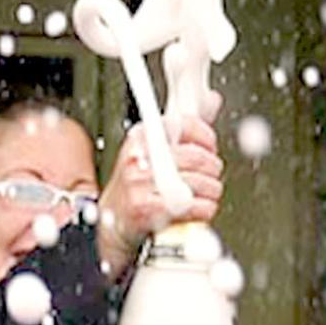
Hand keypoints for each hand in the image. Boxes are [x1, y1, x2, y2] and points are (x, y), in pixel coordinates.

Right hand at [96, 116, 224, 276]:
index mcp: (141, 137)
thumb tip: (212, 100)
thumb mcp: (155, 152)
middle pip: (197, 157)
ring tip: (205, 196)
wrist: (112, 224)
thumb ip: (186, 129)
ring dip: (212, 192)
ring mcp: (140, 183)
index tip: (210, 148)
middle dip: (213, 170)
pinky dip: (204, 210)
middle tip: (211, 177)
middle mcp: (138, 157)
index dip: (206, 138)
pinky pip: (193, 206)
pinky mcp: (147, 209)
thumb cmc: (137, 187)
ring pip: (200, 183)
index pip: (184, 124)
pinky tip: (198, 210)